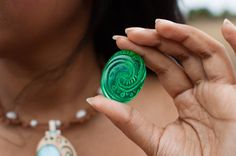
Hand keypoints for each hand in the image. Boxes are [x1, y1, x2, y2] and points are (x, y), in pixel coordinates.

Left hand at [87, 19, 235, 155]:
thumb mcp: (153, 140)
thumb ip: (127, 120)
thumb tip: (94, 99)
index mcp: (186, 99)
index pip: (164, 67)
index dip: (144, 52)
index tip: (122, 42)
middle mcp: (203, 90)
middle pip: (181, 55)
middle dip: (157, 40)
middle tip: (132, 32)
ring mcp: (220, 90)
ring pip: (202, 52)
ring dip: (182, 36)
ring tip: (157, 26)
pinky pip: (231, 61)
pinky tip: (226, 24)